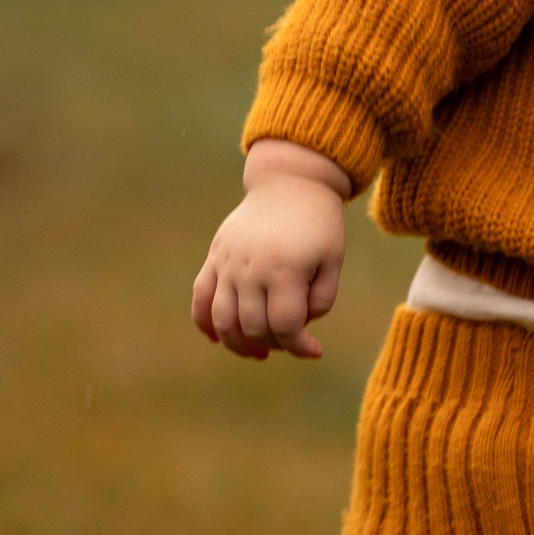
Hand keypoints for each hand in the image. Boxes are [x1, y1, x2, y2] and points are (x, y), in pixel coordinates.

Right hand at [191, 140, 351, 360]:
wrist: (291, 183)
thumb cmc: (318, 224)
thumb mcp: (333, 260)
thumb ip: (321, 300)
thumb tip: (297, 327)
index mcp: (285, 269)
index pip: (285, 327)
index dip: (300, 346)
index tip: (316, 349)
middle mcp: (251, 269)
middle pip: (253, 328)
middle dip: (274, 344)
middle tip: (291, 340)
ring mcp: (228, 263)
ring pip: (222, 321)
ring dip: (238, 344)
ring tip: (259, 351)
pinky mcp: (215, 257)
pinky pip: (200, 298)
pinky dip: (204, 323)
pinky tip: (218, 338)